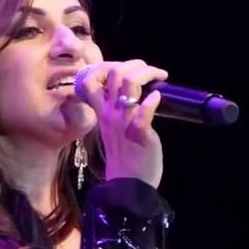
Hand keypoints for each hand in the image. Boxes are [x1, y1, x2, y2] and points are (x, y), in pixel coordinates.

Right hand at [75, 59, 167, 188]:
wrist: (129, 183)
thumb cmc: (124, 153)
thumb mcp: (113, 126)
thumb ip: (115, 107)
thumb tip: (128, 88)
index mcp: (101, 110)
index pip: (90, 79)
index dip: (106, 65)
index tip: (125, 69)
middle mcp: (109, 112)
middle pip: (113, 72)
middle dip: (134, 64)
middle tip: (149, 71)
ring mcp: (123, 121)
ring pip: (128, 83)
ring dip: (146, 73)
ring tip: (159, 76)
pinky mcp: (139, 132)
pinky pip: (143, 112)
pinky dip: (152, 101)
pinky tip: (157, 97)